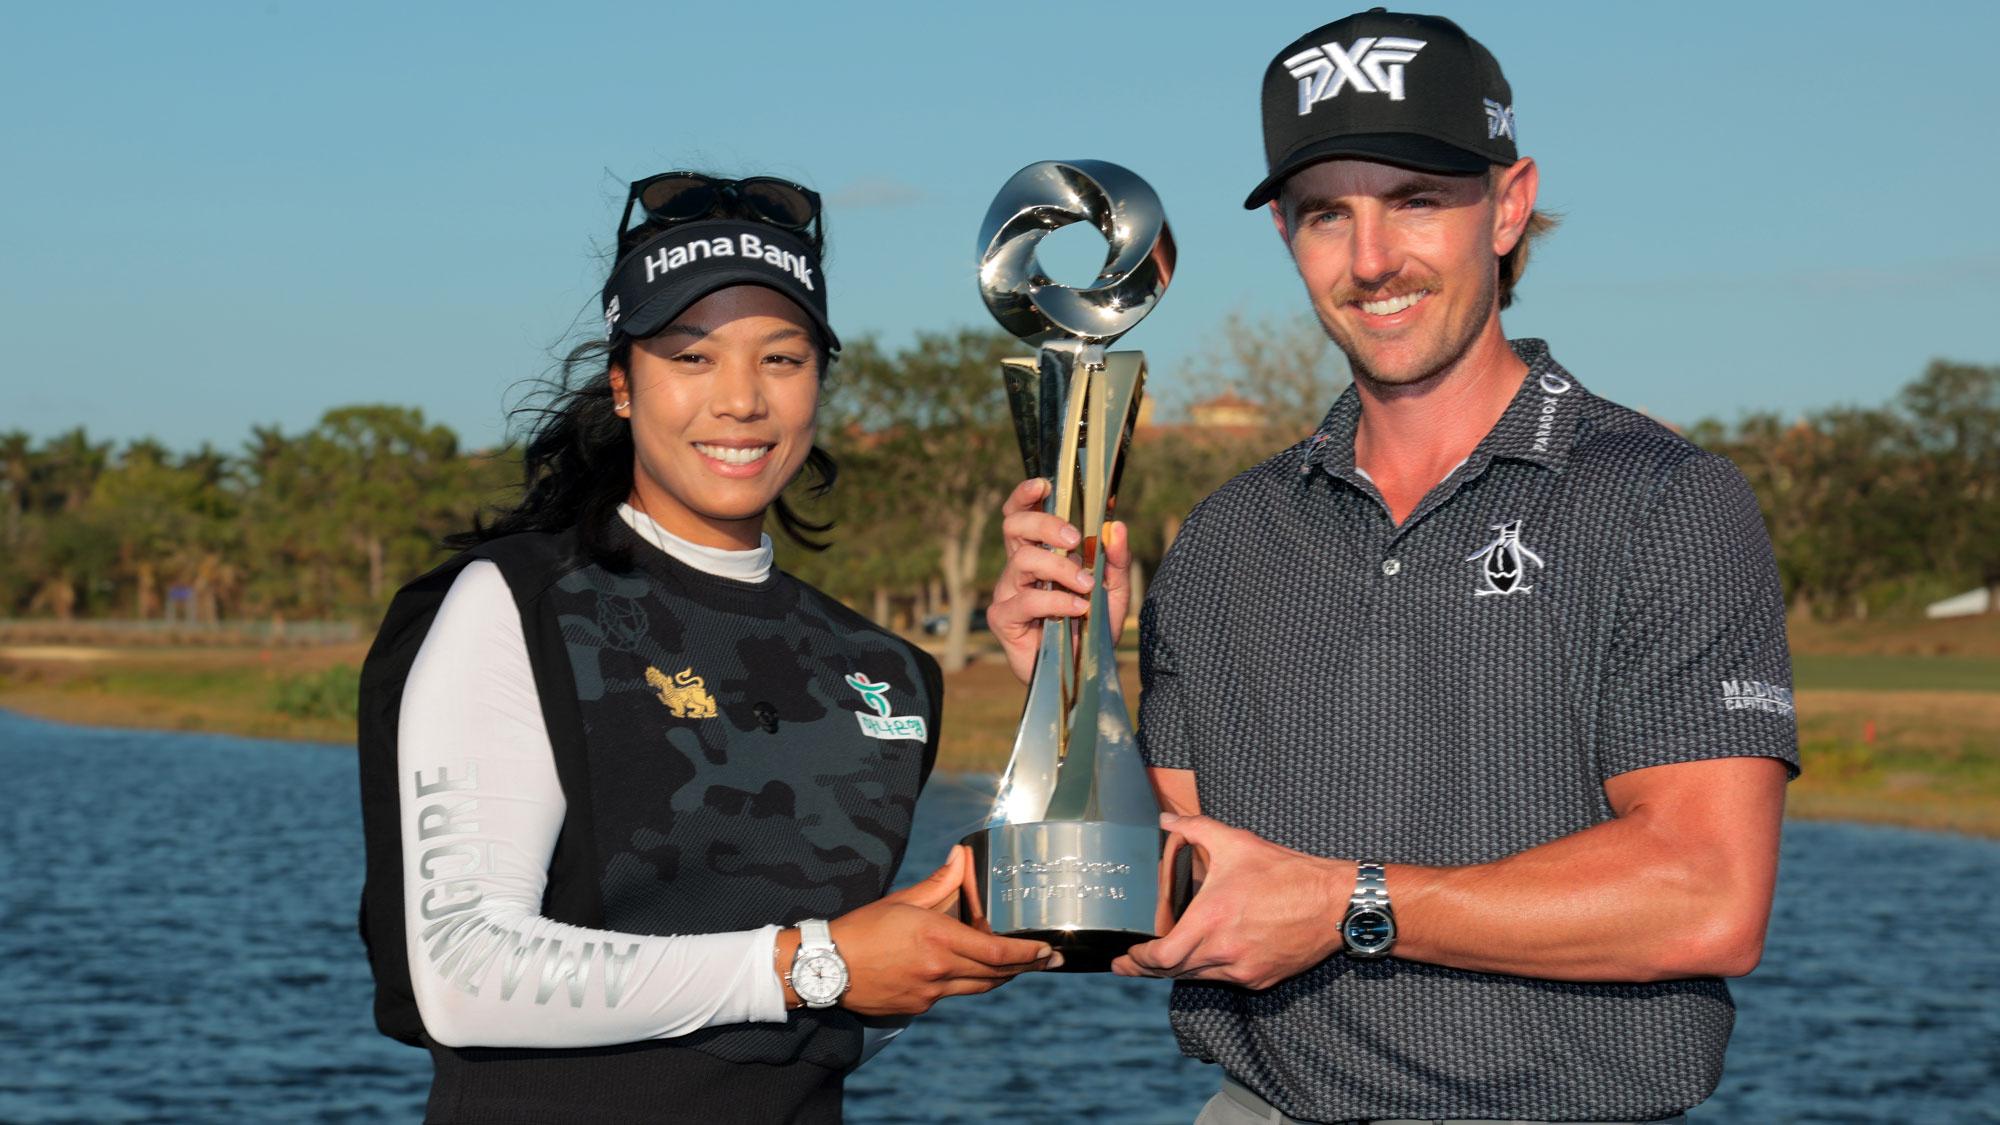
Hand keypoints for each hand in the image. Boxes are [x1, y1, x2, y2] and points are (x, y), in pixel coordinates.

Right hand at [818, 846, 1058, 1014]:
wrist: (825, 967)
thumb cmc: (862, 928)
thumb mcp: (903, 900)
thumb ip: (940, 881)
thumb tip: (961, 856)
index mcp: (938, 939)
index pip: (997, 951)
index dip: (1027, 953)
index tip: (1047, 951)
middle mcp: (939, 969)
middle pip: (996, 973)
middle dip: (1027, 967)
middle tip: (1049, 960)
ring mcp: (929, 993)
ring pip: (978, 987)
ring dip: (1002, 977)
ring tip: (1021, 967)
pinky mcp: (918, 1007)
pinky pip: (953, 994)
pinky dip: (968, 981)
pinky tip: (971, 972)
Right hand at [988, 477, 1132, 684]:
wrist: (1085, 672)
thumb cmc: (1093, 627)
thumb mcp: (1114, 590)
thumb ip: (1117, 559)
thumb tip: (1115, 525)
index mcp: (1040, 553)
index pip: (1021, 515)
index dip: (1025, 495)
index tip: (1043, 484)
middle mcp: (1019, 568)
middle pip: (1014, 526)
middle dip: (1047, 525)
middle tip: (1076, 540)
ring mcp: (1008, 592)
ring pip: (1024, 560)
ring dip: (1060, 568)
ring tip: (1086, 586)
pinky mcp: (1003, 619)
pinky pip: (1027, 600)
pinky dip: (1056, 601)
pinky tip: (1078, 609)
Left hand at [1113, 814, 1352, 989]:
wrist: (1334, 903)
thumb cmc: (1287, 873)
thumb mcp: (1236, 843)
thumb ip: (1195, 828)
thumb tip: (1166, 819)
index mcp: (1211, 921)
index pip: (1162, 957)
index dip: (1140, 960)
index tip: (1127, 955)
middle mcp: (1224, 952)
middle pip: (1173, 972)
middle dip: (1147, 969)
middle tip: (1128, 966)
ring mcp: (1244, 970)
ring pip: (1198, 977)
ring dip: (1177, 970)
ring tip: (1160, 963)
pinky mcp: (1262, 979)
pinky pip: (1226, 979)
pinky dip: (1209, 970)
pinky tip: (1204, 958)